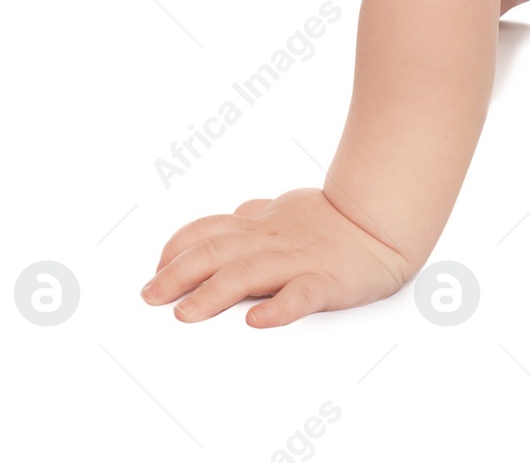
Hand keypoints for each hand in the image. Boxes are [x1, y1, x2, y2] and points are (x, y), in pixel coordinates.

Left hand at [140, 187, 413, 327]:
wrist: (380, 222)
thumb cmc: (330, 220)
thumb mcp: (284, 209)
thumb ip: (255, 216)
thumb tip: (232, 216)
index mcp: (258, 226)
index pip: (208, 231)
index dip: (177, 247)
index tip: (155, 266)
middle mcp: (269, 241)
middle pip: (215, 253)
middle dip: (177, 274)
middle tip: (149, 296)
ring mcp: (296, 261)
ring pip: (247, 275)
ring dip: (212, 294)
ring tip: (185, 314)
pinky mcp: (325, 281)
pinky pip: (300, 295)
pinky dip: (278, 308)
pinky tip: (258, 322)